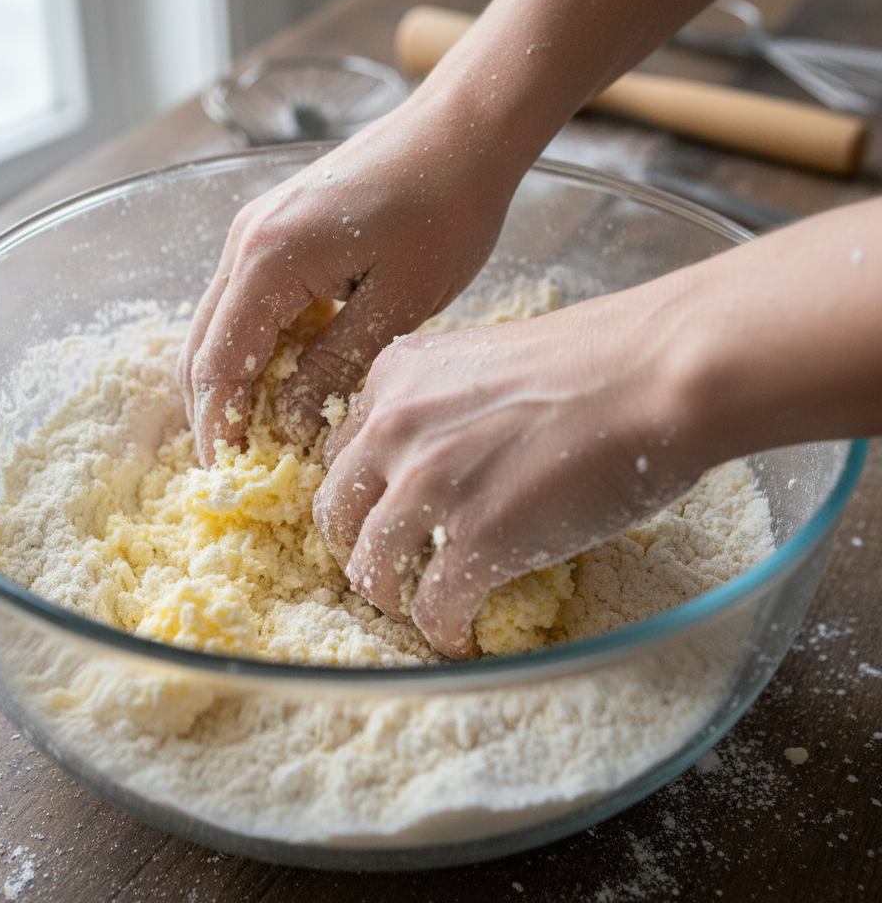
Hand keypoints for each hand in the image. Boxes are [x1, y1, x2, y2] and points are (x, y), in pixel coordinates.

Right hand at [178, 96, 523, 465]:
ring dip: (231, 379)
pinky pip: (244, 300)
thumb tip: (286, 423)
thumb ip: (333, 365)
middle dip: (214, 410)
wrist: (463, 129)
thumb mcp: (398, 303)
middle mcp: (245, 240)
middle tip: (241, 465)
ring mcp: (255, 228)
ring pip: (218, 324)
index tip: (230, 475)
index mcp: (270, 258)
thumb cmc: (446, 210)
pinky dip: (251, 346)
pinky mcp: (275, 226)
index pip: (219, 363)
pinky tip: (284, 376)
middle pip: (201, 346)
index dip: (219, 426)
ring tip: (262, 432)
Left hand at [312, 291, 706, 658]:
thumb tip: (436, 457)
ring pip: (370, 569)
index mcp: (393, 375)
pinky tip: (462, 633)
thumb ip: (440, 403)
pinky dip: (443, 630)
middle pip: (336, 513)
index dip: (360, 494)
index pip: (341, 453)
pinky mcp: (477, 539)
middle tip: (389, 569)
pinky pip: (433, 608)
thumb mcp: (482, 360)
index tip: (379, 518)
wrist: (657, 372)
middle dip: (357, 549)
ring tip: (421, 607)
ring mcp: (430, 484)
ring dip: (392, 597)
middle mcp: (394, 426)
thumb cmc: (592, 361)